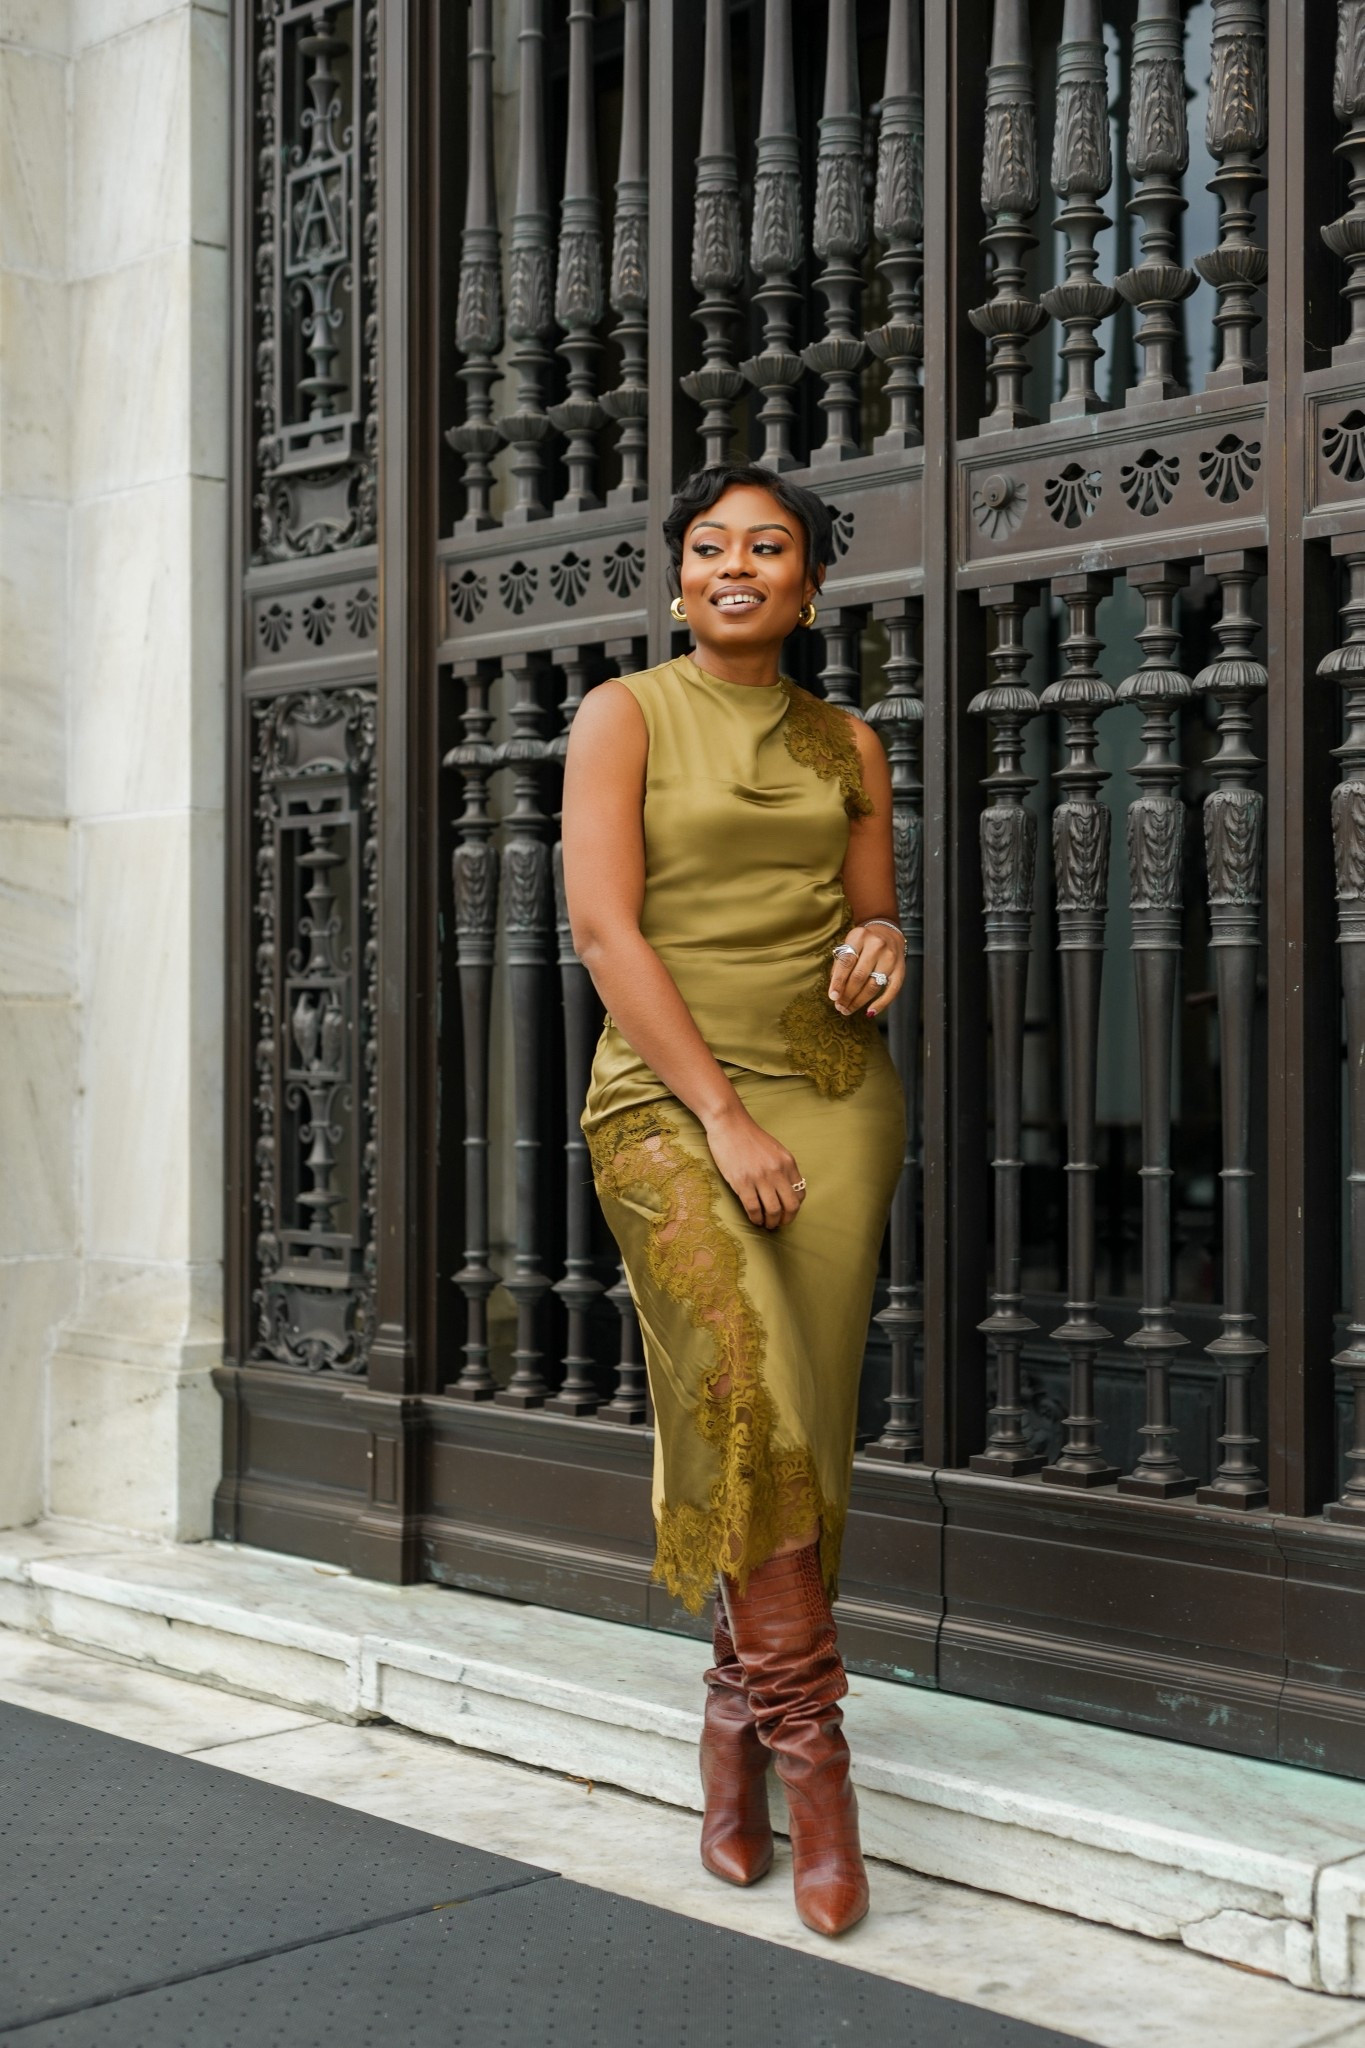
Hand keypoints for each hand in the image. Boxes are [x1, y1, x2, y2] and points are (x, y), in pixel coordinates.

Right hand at [703, 1105, 805, 1229]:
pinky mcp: (742, 1182)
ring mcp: (760, 1177)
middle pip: (790, 1206)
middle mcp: (777, 1171)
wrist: (729, 1124)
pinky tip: (754, 1220)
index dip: (794, 1207)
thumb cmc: (749, 1137)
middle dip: (786, 1220)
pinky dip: (756, 1218)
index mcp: (788, 1162)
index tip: (787, 1212)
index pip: (800, 1193)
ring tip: (766, 1224)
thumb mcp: (774, 1150)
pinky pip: (754, 1208)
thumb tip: (785, 1190)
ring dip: (771, 1222)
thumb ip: (782, 1168)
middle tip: (779, 1224)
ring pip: (773, 1210)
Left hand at [829, 922, 904, 1017]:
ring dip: (859, 1001)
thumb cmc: (863, 942)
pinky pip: (892, 991)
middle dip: (847, 995)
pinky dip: (881, 1004)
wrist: (887, 933)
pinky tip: (869, 1012)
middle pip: (859, 976)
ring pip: (873, 986)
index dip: (838, 981)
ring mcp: (890, 958)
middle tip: (839, 1006)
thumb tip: (835, 991)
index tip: (833, 996)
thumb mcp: (849, 945)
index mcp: (860, 936)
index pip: (846, 962)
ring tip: (848, 1009)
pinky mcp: (900, 969)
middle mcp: (877, 946)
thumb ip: (841, 964)